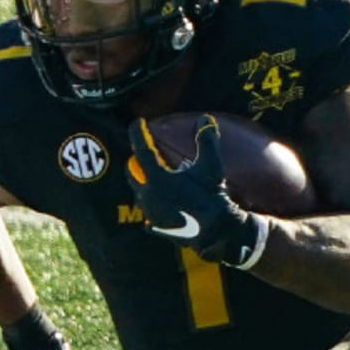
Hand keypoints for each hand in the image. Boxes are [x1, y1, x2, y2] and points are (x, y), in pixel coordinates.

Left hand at [127, 115, 266, 267]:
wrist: (217, 231)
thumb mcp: (211, 167)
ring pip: (141, 193)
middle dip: (136, 162)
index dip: (138, 133)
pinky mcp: (154, 227)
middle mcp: (146, 196)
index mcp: (156, 179)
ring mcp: (148, 213)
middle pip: (133, 173)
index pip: (142, 150)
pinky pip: (149, 214)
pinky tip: (163, 205)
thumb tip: (205, 118)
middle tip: (143, 153)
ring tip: (159, 178)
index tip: (137, 121)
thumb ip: (206, 141)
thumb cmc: (212, 196)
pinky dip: (154, 207)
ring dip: (147, 184)